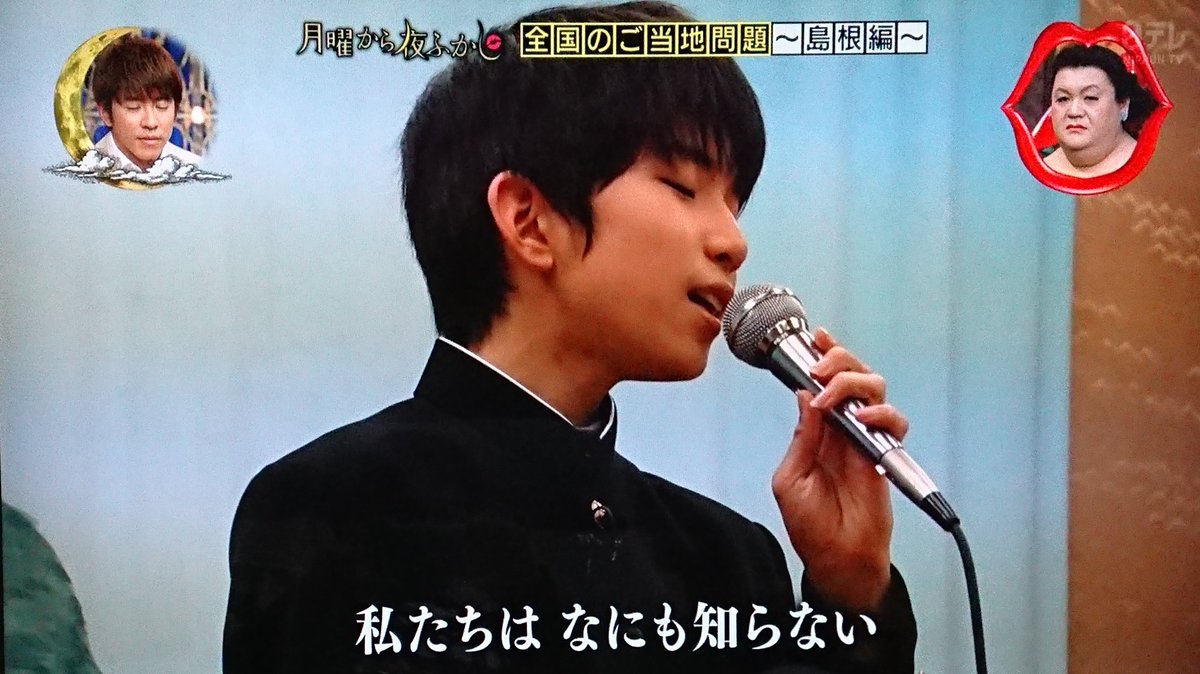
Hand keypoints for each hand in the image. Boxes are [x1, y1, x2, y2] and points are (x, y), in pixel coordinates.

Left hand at [771, 327, 909, 612]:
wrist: (836, 561)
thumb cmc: (812, 525)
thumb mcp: (791, 479)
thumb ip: (803, 438)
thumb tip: (806, 396)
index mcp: (817, 430)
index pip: (823, 381)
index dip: (822, 356)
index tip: (814, 336)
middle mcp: (843, 428)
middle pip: (853, 374)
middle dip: (839, 359)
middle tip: (821, 365)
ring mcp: (865, 439)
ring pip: (875, 390)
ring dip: (856, 382)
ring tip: (835, 395)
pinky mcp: (884, 455)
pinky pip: (894, 424)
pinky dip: (883, 414)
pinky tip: (865, 419)